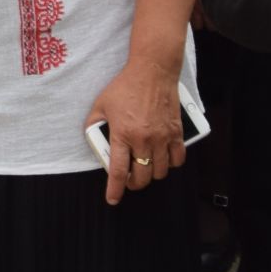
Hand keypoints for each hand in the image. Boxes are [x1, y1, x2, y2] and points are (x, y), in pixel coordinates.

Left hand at [85, 56, 186, 204]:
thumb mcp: (101, 104)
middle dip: (133, 184)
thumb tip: (93, 139)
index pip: (117, 171)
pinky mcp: (176, 133)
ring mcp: (162, 137)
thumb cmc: (124, 86)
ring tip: (145, 166)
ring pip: (160, 172)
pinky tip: (162, 158)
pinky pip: (177, 159)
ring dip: (151, 174)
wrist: (152, 72)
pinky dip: (170, 163)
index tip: (112, 199)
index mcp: (122, 134)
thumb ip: (94, 124)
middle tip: (129, 179)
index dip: (114, 190)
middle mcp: (143, 140)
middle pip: (141, 178)